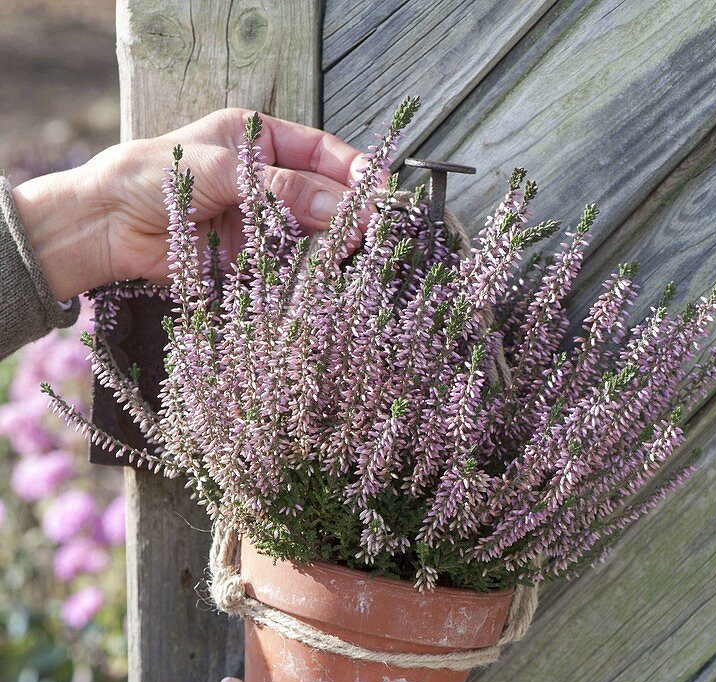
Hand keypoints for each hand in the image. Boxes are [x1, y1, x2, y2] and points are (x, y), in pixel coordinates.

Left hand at [12, 108, 375, 300]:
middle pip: (321, 193)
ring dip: (327, 243)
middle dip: (345, 211)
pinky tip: (316, 275)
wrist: (107, 225)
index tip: (377, 190)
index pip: (320, 151)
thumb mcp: (221, 171)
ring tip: (346, 254)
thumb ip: (280, 188)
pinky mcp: (247, 257)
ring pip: (307, 231)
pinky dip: (300, 270)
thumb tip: (338, 203)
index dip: (352, 170)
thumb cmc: (151, 178)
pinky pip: (284, 263)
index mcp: (258, 140)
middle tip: (367, 230)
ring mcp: (256, 219)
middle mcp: (262, 179)